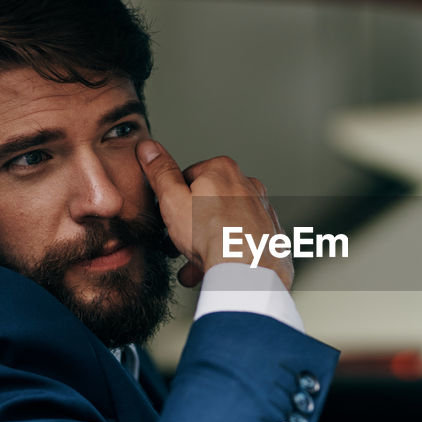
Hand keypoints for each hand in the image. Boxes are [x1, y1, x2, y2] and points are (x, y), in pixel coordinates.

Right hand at [137, 139, 292, 289]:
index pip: (189, 178)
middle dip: (193, 225)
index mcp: (223, 170)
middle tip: (183, 244)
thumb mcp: (174, 201)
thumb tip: (149, 149)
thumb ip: (161, 173)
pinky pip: (243, 239)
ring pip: (226, 223)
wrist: (250, 272)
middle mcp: (248, 184)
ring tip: (198, 262)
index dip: (175, 201)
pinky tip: (219, 267)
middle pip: (209, 202)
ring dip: (210, 242)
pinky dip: (230, 251)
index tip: (173, 217)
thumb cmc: (215, 238)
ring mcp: (262, 209)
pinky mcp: (271, 233)